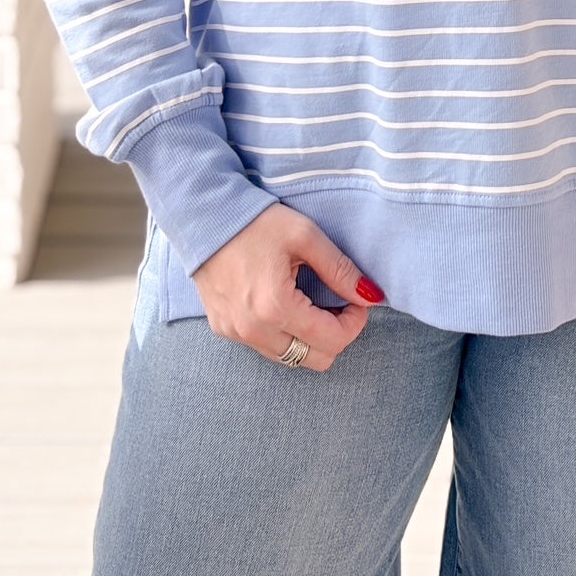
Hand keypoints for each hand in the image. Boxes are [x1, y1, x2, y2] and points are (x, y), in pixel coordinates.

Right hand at [192, 205, 384, 372]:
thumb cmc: (256, 221)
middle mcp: (254, 330)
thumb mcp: (305, 236)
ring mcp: (236, 333)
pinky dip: (285, 334)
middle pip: (315, 360)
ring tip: (311, 302)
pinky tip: (285, 303)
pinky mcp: (224, 329)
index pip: (332, 340)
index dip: (355, 322)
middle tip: (337, 302)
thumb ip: (340, 269)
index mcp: (276, 307)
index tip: (356, 299)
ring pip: (291, 358)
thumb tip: (372, 296)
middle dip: (335, 334)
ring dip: (310, 338)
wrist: (203, 216)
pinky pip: (267, 348)